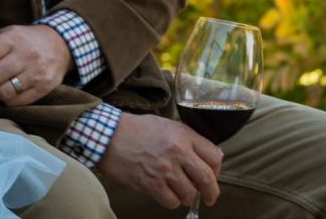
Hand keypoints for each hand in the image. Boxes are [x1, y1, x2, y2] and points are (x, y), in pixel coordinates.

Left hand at [0, 24, 70, 105]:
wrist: (59, 45)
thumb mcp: (5, 33)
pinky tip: (5, 91)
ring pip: (2, 92)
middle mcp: (27, 54)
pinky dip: (5, 99)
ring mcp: (37, 72)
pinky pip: (15, 102)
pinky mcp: (44, 88)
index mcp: (13, 37)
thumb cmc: (24, 40)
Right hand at [96, 112, 221, 208]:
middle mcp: (178, 152)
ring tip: (178, 190)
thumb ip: (188, 139)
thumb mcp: (166, 125)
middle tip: (209, 198)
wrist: (108, 135)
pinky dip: (171, 201)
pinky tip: (164, 192)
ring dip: (187, 196)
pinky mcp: (151, 184)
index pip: (215, 157)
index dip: (217, 169)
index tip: (212, 175)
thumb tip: (210, 156)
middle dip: (211, 193)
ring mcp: (165, 169)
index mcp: (183, 135)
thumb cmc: (136, 128)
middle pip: (207, 179)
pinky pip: (172, 202)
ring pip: (190, 194)